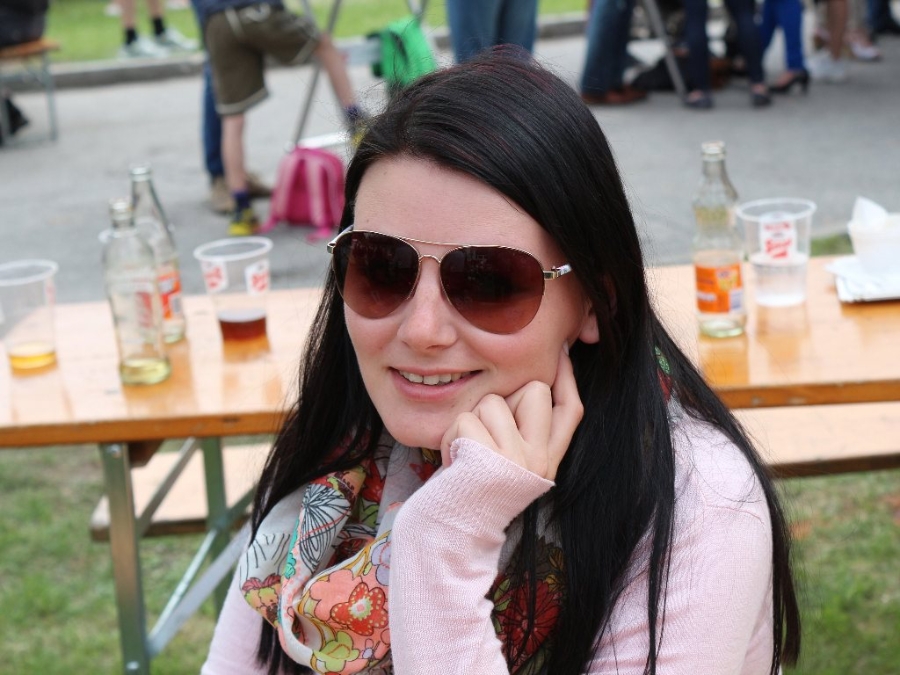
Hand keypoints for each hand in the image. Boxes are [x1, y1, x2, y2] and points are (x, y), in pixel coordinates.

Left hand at [440, 345, 582, 479]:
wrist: (450, 532)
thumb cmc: (470, 490)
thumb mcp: (504, 460)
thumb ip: (522, 429)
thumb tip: (529, 381)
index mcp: (547, 460)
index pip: (571, 409)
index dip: (568, 378)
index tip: (562, 353)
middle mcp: (539, 461)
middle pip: (534, 391)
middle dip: (502, 400)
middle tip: (484, 436)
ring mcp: (517, 462)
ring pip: (493, 402)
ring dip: (469, 421)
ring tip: (466, 453)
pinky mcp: (489, 462)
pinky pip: (466, 420)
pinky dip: (452, 436)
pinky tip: (455, 461)